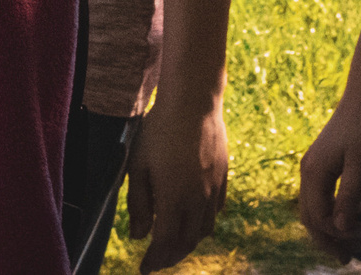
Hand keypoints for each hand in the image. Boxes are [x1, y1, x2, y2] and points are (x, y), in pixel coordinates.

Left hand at [128, 95, 226, 271]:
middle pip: (187, 242)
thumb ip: (138, 203)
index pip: (165, 243)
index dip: (154, 260)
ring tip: (174, 244)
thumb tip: (138, 235)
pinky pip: (215, 211)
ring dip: (188, 242)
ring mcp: (213, 189)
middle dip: (171, 256)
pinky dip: (203, 223)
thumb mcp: (138, 165)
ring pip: (204, 229)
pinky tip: (193, 219)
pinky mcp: (222, 177)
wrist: (194, 102)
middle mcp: (198, 200)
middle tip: (157, 261)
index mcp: (174, 199)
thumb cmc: (160, 130)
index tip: (144, 268)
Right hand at [295, 99, 360, 259]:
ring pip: (312, 207)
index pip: (318, 216)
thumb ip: (351, 195)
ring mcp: (313, 166)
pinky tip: (343, 219)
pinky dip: (329, 213)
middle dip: (326, 238)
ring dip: (327, 228)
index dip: (337, 233)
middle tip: (346, 257)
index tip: (360, 240)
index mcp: (313, 173)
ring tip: (345, 244)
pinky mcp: (322, 163)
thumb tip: (342, 227)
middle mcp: (307, 171)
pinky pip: (319, 196)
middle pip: (309, 215)